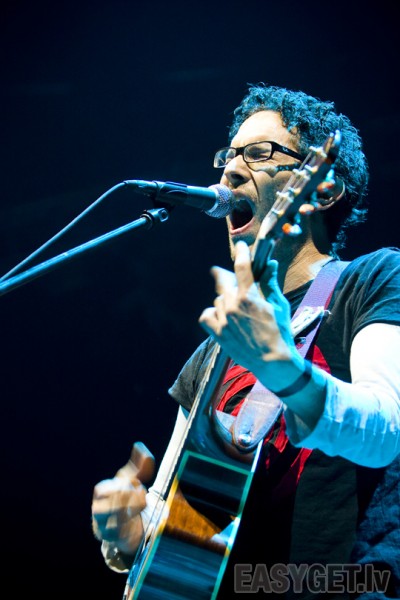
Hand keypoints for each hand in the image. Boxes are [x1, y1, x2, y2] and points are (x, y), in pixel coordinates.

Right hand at [91, 442, 154, 554]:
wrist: (126, 525)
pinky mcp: (112, 538)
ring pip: (113, 519)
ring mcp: (103, 525)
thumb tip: (140, 446)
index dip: (122, 485)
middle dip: (129, 497)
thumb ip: (140, 466)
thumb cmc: (126, 498)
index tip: (137, 482)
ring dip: (131, 510)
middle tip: (143, 493)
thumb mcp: (134, 481)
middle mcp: (98, 509)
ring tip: (143, 504)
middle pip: (109, 503)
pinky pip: (119, 534)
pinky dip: (130, 526)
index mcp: (101, 492)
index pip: (104, 489)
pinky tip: (138, 520)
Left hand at [199, 241, 296, 384]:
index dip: (241, 253)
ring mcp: (224, 320)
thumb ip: (271, 283)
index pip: (242, 267)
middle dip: (227, 277)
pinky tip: (221, 316)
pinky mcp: (218, 333)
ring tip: (237, 310)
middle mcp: (233, 306)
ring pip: (218, 299)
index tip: (240, 247)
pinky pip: (207, 315)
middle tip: (230, 278)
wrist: (272, 361)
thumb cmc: (279, 333)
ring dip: (225, 300)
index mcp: (250, 297)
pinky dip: (212, 314)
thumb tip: (271, 264)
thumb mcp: (279, 305)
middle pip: (224, 281)